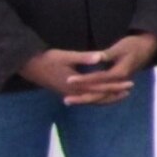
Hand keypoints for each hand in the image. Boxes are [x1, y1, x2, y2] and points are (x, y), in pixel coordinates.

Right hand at [20, 34, 156, 105]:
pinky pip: (84, 98)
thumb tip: (100, 57)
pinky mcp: (65, 92)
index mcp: (75, 84)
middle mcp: (72, 92)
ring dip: (106, 98)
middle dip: (114, 93)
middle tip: (129, 89)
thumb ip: (84, 57)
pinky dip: (96, 98)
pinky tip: (102, 95)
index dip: (115, 85)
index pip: (100, 87)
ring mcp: (68, 94)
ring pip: (91, 100)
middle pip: (98, 96)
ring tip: (120, 94)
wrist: (27, 67)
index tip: (129, 83)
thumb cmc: (46, 59)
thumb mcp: (66, 56)